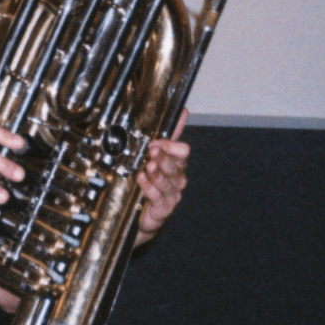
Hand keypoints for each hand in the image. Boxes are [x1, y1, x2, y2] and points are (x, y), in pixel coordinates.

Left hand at [135, 109, 189, 244]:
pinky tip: (141, 180)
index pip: (183, 152)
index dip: (172, 146)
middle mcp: (177, 179)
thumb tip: (183, 111)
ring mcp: (172, 194)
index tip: (159, 141)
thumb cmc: (153, 184)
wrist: (144, 212)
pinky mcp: (163, 208)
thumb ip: (170, 136)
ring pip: (167, 182)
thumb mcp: (159, 156)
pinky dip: (149, 188)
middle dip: (163, 157)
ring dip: (157, 172)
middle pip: (175, 166)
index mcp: (177, 164)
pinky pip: (158, 197)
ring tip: (147, 165)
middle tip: (152, 149)